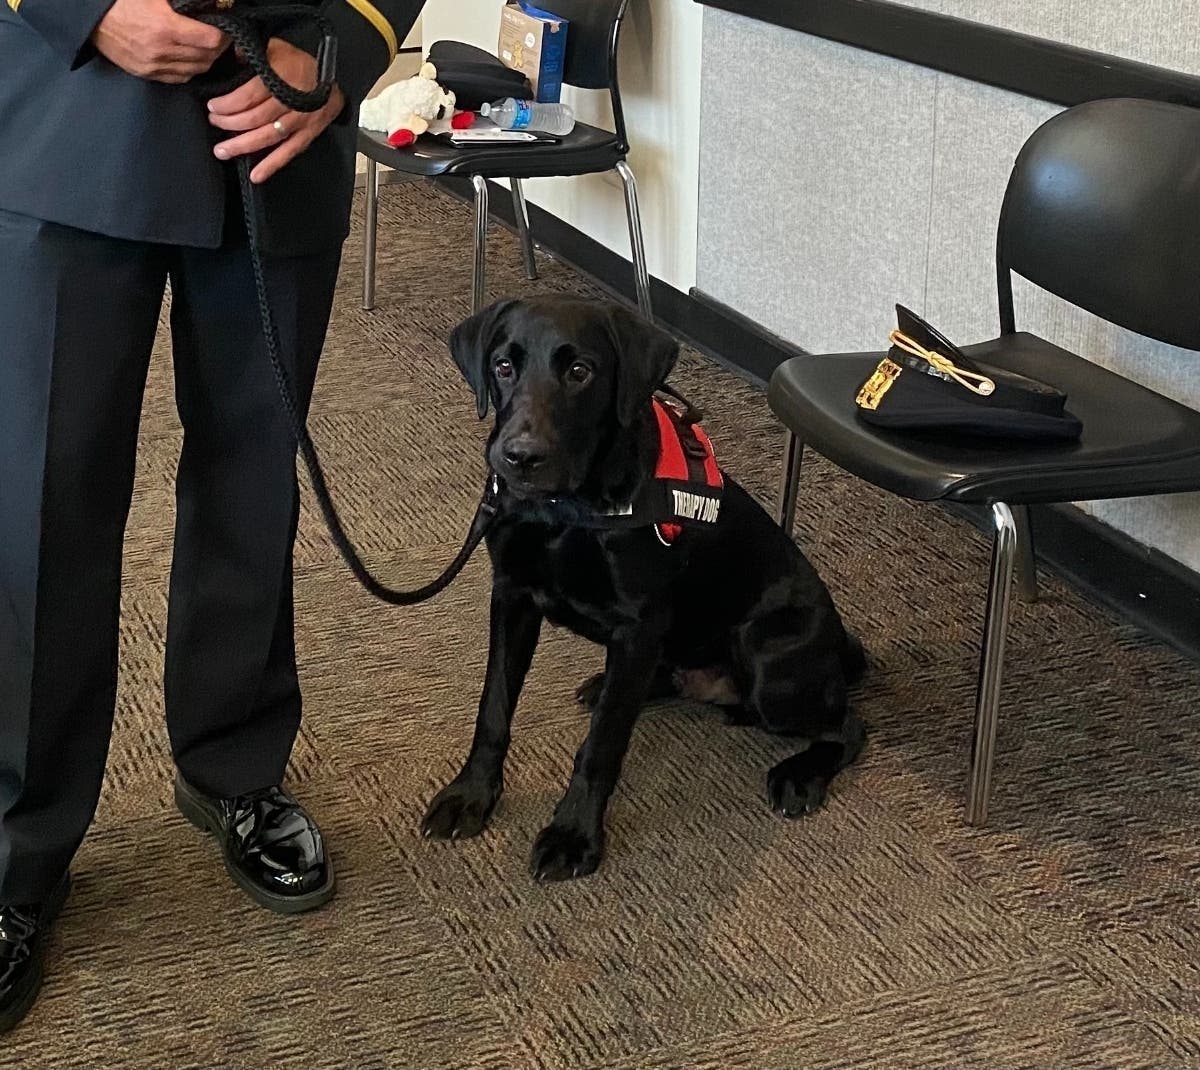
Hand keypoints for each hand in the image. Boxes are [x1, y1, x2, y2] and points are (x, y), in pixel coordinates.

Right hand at [92, 0, 226, 83]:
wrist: (91, 16)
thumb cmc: (123, 0)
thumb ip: (183, 0)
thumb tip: (211, 2)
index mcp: (165, 26)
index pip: (211, 40)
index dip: (223, 34)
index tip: (225, 28)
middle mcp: (161, 51)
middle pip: (207, 57)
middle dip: (218, 48)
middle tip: (219, 37)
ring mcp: (154, 65)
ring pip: (196, 70)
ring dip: (206, 60)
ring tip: (206, 47)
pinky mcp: (146, 73)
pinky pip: (180, 77)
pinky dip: (190, 69)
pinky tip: (190, 57)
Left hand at [208, 39, 345, 183]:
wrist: (333, 81)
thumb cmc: (302, 64)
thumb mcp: (277, 47)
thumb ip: (254, 52)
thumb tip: (234, 56)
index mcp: (281, 79)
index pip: (248, 96)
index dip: (227, 105)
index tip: (212, 107)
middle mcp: (290, 102)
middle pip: (254, 118)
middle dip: (229, 124)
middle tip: (214, 124)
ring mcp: (299, 122)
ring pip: (267, 138)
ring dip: (243, 146)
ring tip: (223, 151)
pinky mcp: (307, 136)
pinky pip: (288, 153)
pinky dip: (271, 165)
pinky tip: (256, 175)